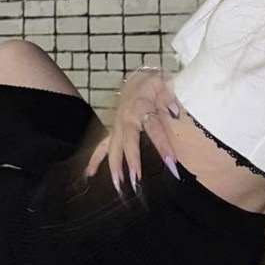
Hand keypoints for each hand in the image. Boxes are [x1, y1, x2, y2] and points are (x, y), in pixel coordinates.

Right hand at [84, 67, 181, 195]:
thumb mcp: (163, 84)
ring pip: (114, 148)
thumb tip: (174, 112)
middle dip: (133, 162)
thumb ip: (169, 97)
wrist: (137, 78)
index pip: (154, 130)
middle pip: (129, 143)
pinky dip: (95, 159)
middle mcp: (126, 119)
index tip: (172, 164)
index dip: (163, 146)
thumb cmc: (152, 84)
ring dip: (115, 167)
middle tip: (137, 181)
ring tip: (119, 186)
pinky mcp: (114, 130)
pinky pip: (102, 146)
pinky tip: (89, 174)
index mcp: (141, 108)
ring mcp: (118, 126)